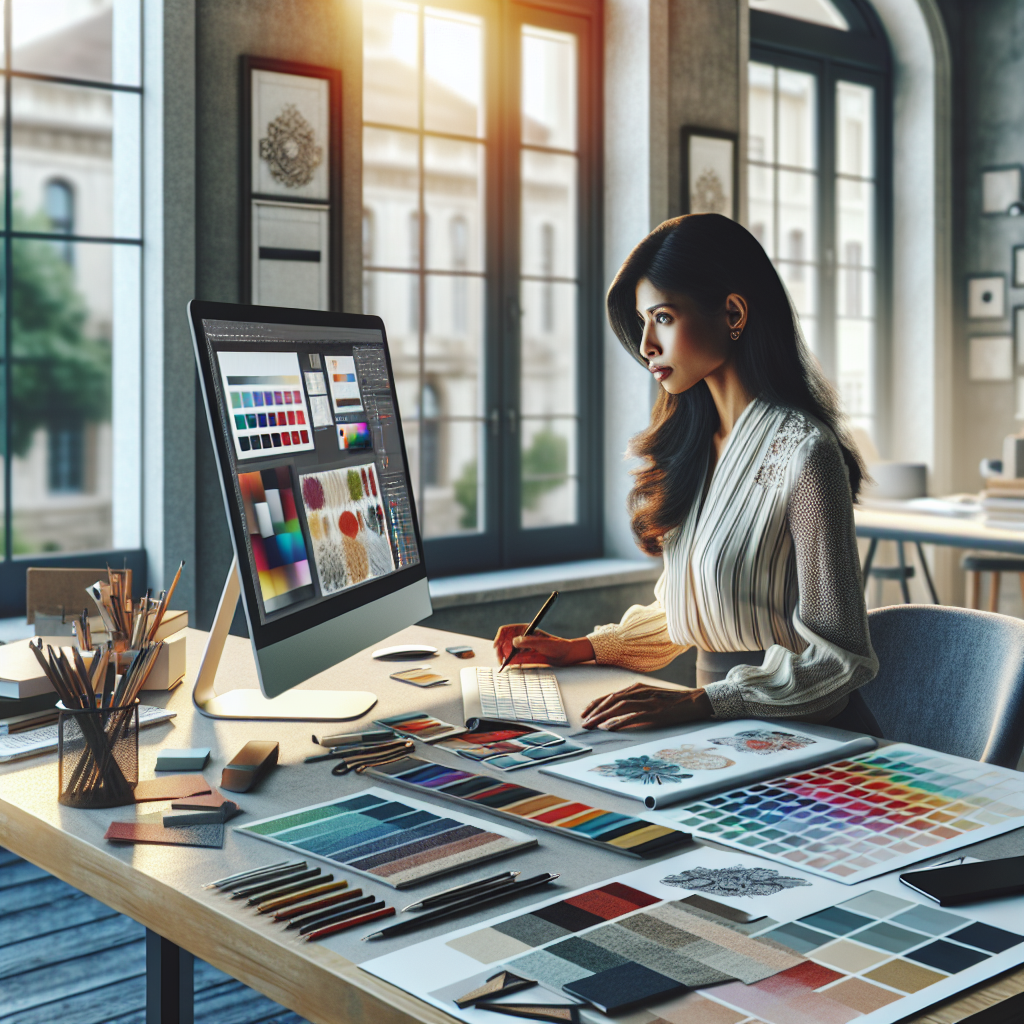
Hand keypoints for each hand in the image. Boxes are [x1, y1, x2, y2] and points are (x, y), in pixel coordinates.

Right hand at [492, 624, 594, 666]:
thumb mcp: (542, 643)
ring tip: (504, 664)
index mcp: (525, 630)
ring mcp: (524, 648)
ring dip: (503, 657)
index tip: (497, 646)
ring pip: (508, 651)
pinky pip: (514, 659)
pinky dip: (509, 662)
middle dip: (500, 649)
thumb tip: (513, 642)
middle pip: (505, 641)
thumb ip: (528, 642)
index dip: (499, 636)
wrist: (566, 655)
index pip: (507, 630)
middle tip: (500, 659)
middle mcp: (523, 638)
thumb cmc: (557, 646)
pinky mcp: (526, 656)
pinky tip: (508, 666)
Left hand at [581, 682, 712, 730]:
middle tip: (584, 722)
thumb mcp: (650, 697)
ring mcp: (647, 701)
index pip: (611, 695)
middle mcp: (640, 691)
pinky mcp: (655, 712)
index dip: (596, 703)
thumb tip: (617, 716)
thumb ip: (635, 702)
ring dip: (603, 716)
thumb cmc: (672, 701)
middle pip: (611, 700)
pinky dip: (620, 722)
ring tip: (592, 725)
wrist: (694, 701)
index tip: (585, 712)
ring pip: (618, 706)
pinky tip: (610, 728)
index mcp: (637, 687)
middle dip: (595, 711)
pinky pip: (633, 716)